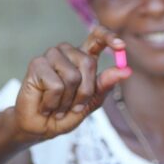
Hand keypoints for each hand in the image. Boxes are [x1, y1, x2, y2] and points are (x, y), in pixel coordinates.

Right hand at [13, 25, 131, 141]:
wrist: (39, 127)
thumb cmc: (65, 113)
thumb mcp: (91, 102)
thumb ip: (105, 85)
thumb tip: (125, 71)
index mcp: (83, 56)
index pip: (97, 37)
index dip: (109, 37)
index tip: (121, 46)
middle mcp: (68, 52)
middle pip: (88, 62)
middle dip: (85, 91)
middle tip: (74, 106)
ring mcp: (51, 56)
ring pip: (73, 76)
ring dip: (68, 100)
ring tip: (58, 105)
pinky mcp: (37, 64)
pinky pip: (56, 85)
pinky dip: (54, 102)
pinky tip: (46, 104)